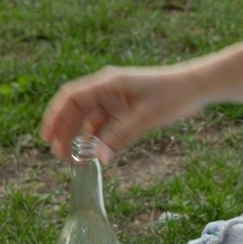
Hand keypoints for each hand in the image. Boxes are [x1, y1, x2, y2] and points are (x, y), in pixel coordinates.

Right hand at [41, 65, 203, 162]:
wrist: (195, 87)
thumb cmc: (172, 95)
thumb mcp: (145, 118)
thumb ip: (120, 137)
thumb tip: (98, 159)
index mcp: (107, 83)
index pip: (72, 98)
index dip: (56, 117)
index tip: (47, 138)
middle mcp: (107, 89)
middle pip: (76, 109)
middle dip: (64, 132)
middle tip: (59, 156)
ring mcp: (115, 98)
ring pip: (88, 118)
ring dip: (79, 137)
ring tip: (73, 159)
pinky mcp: (124, 108)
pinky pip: (104, 124)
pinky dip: (96, 138)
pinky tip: (93, 154)